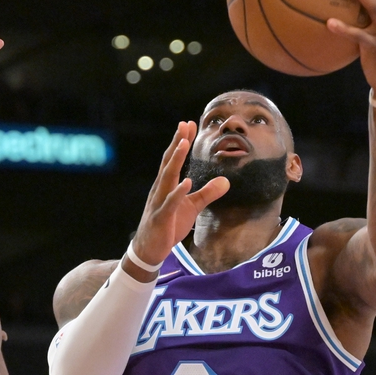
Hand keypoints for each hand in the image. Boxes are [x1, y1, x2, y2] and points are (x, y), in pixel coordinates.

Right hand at [129, 122, 228, 271]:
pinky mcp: (161, 218)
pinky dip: (177, 193)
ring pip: (167, 178)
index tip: (190, 124)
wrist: (149, 250)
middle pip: (169, 162)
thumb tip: (226, 181)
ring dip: (175, 160)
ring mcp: (159, 203)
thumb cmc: (168, 226)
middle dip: (176, 143)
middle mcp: (160, 190)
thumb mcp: (192, 207)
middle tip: (184, 124)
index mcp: (167, 185)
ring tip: (183, 144)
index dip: (181, 141)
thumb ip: (207, 193)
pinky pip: (169, 203)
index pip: (174, 159)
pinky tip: (186, 182)